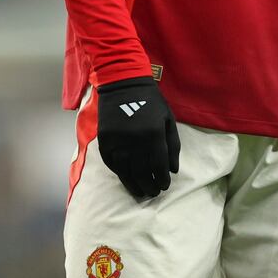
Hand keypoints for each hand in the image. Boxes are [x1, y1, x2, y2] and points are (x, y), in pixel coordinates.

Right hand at [96, 76, 179, 199]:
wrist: (123, 84)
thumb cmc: (150, 101)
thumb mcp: (167, 119)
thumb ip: (172, 145)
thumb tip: (172, 170)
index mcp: (153, 134)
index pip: (159, 166)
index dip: (162, 180)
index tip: (164, 186)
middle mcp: (134, 141)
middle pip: (142, 173)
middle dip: (150, 186)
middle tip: (153, 193)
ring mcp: (117, 141)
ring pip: (126, 172)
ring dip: (134, 185)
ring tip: (141, 192)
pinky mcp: (105, 140)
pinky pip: (112, 164)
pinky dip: (120, 174)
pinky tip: (127, 178)